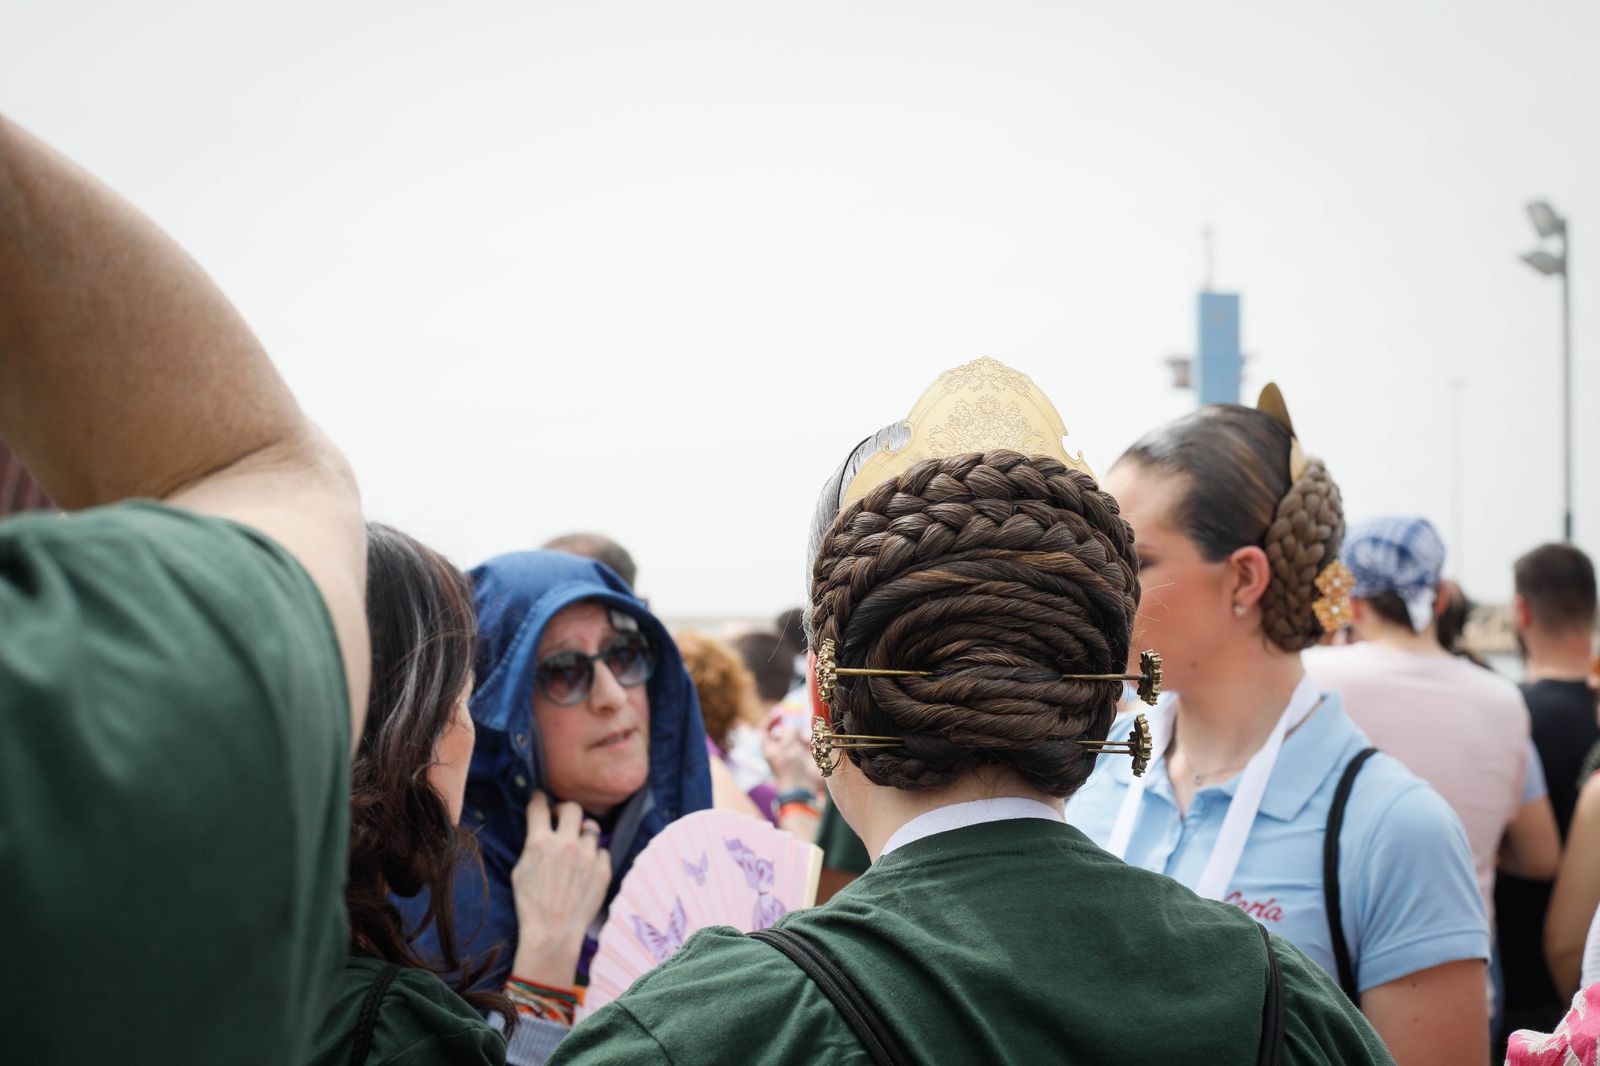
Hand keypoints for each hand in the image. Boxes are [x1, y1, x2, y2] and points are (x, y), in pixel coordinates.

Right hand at [508, 792, 610, 986]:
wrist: (552, 932)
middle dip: (565, 809)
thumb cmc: (530, 904)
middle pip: (572, 808)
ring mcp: (587, 856)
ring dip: (583, 832)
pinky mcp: (603, 869)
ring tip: (577, 843)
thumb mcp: (520, 870)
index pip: (540, 806)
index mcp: (540, 842)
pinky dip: (594, 855)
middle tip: (562, 817)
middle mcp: (566, 844)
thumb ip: (532, 845)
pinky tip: (586, 866)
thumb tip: (540, 829)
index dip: (539, 799)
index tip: (540, 798)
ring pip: (591, 828)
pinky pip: (602, 851)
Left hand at [762, 710, 821, 794]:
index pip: (765, 730)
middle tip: (797, 733)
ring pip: (799, 736)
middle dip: (792, 729)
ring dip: (803, 735)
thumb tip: (794, 726)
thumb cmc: (790, 767)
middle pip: (785, 732)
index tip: (781, 712)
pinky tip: (815, 744)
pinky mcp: (809, 757)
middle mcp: (782, 750)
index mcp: (770, 748)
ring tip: (806, 741)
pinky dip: (813, 740)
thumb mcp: (786, 745)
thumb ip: (789, 730)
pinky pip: (811, 743)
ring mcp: (796, 753)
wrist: (804, 786)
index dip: (771, 720)